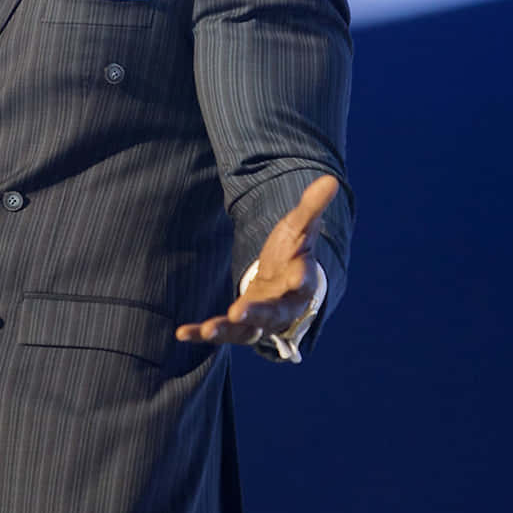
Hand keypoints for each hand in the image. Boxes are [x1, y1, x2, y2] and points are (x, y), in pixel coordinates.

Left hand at [175, 175, 336, 345]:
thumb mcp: (300, 227)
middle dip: (257, 312)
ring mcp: (261, 319)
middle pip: (273, 313)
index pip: (303, 281)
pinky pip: (223, 333)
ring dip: (226, 331)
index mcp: (300, 281)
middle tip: (237, 311)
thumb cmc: (294, 252)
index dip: (300, 279)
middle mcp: (283, 306)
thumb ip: (311, 206)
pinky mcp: (241, 324)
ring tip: (206, 331)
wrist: (288, 282)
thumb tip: (331, 178)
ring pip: (247, 331)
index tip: (297, 277)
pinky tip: (181, 333)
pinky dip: (201, 334)